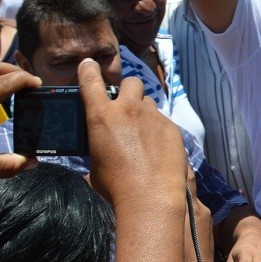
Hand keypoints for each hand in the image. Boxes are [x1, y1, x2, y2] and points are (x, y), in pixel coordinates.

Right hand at [78, 58, 187, 209]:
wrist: (150, 196)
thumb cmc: (116, 186)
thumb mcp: (95, 165)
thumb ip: (97, 146)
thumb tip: (99, 149)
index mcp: (101, 116)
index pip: (91, 81)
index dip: (89, 70)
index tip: (89, 65)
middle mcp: (127, 109)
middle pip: (130, 82)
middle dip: (127, 90)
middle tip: (127, 106)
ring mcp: (152, 116)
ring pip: (148, 101)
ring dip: (144, 111)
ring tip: (144, 133)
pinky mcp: (172, 126)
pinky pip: (163, 120)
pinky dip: (159, 129)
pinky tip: (159, 148)